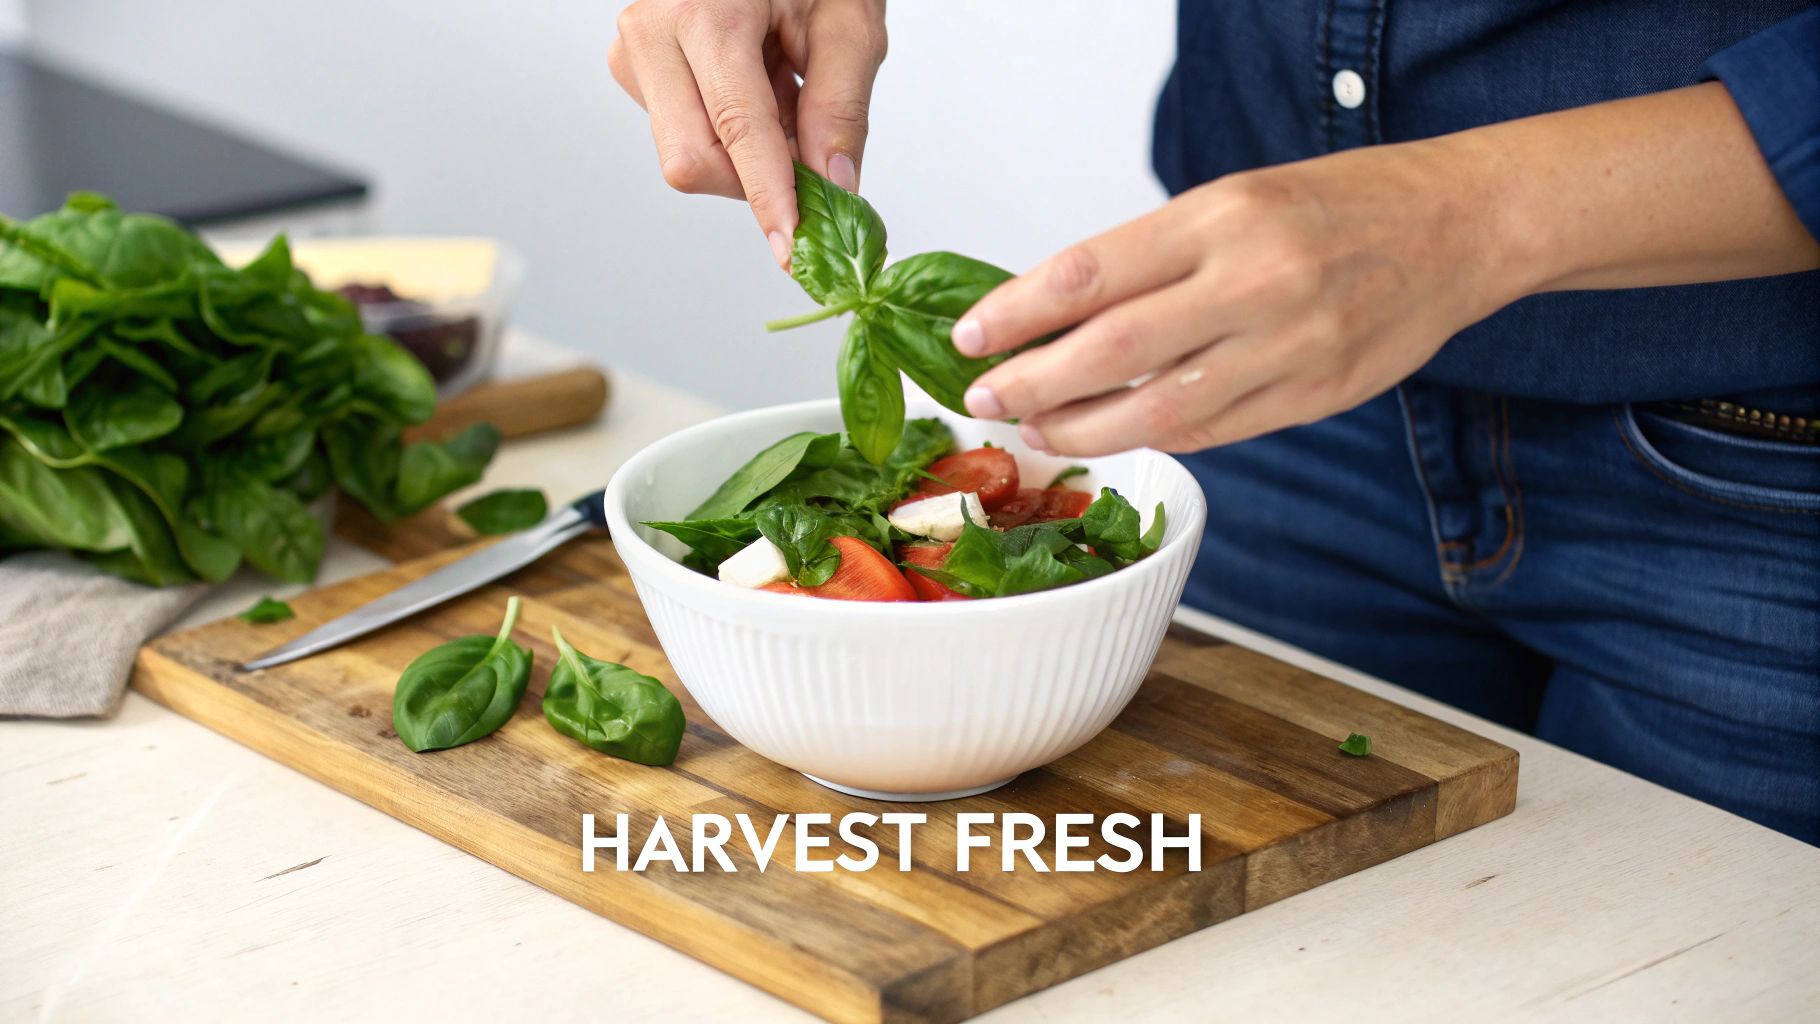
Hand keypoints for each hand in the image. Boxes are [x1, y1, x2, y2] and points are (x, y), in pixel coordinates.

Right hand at [609, 0, 887, 267]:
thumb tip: (834, 185)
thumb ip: (841, 107)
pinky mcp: (635, 70)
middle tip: (808, 151)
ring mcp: (634, 52)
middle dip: (755, 178)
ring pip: (687, 156)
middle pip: (693, 160)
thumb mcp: (846, 20)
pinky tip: (756, 89)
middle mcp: (652, 32)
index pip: (735, 131)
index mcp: (703, 11)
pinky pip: (682, 136)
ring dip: (746, 154)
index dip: (769, 196)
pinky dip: (730, 135)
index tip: (791, 246)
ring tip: (782, 92)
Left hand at [952, 139, 1515, 455]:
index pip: (1088, 272)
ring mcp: (1288, 347)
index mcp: (1221, 217)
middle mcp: (1253, 281)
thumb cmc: (1332, 206)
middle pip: (1110, 351)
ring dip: (1082, 428)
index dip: (1015, 314)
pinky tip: (1114, 434)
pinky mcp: (1314, 397)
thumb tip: (1048, 311)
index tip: (970, 338)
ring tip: (1038, 428)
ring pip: (1158, 410)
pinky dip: (1152, 437)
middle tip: (984, 399)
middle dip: (1031, 383)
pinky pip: (1212, 432)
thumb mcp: (1231, 200)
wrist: (1455, 227)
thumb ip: (1147, 258)